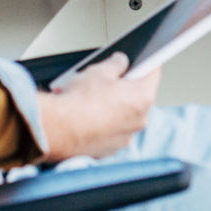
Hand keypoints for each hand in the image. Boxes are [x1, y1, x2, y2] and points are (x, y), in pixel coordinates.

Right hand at [38, 54, 159, 160]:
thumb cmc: (80, 102)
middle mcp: (140, 120)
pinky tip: (86, 116)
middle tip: (107, 80)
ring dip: (112, 107)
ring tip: (90, 99)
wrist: (58, 130)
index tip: (141, 61)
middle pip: (138, 96)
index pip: (153, 73)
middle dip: (124, 87)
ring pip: (123, 115)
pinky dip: (102, 124)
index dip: (145, 64)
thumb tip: (120, 62)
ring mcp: (125, 137)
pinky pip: (110, 131)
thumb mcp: (99, 71)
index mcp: (143, 97)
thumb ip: (116, 64)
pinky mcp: (110, 149)